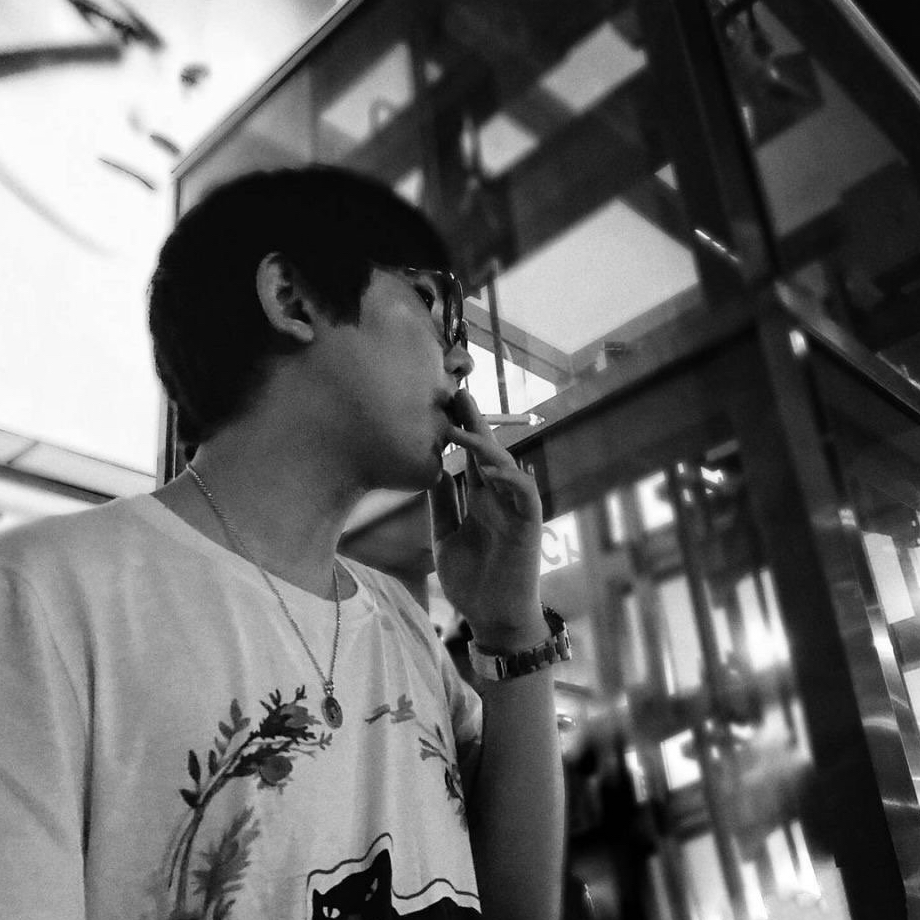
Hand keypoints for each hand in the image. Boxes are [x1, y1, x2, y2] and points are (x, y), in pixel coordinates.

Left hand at [428, 390, 544, 649]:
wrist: (493, 619)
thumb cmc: (472, 582)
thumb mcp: (446, 538)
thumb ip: (442, 505)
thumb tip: (430, 471)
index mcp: (479, 499)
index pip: (468, 457)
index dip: (459, 430)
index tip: (441, 404)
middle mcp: (498, 498)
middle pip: (488, 451)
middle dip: (474, 422)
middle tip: (456, 391)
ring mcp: (514, 510)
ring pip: (506, 466)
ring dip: (486, 446)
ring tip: (461, 429)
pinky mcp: (529, 526)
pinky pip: (526, 494)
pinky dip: (511, 479)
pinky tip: (490, 469)